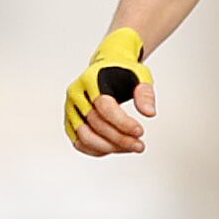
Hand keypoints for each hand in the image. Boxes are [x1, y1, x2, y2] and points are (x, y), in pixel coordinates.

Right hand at [64, 28, 154, 155]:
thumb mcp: (140, 76)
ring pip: (85, 137)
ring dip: (109, 147)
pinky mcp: (69, 121)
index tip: (140, 131)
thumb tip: (149, 113)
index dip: (122, 122)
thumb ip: (145, 93)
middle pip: (96, 123)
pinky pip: (80, 143)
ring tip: (130, 147)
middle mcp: (76, 93)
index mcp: (91, 79)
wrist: (108, 67)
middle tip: (139, 145)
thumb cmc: (123, 72)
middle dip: (120, 139)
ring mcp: (70, 109)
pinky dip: (98, 150)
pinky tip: (116, 148)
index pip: (104, 106)